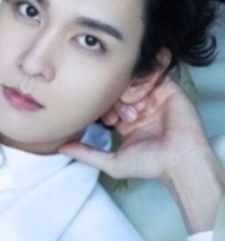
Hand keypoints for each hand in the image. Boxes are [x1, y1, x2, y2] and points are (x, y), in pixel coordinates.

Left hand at [62, 78, 224, 232]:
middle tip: (119, 116)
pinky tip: (143, 102)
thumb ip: (86, 153)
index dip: (104, 106)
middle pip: (117, 88)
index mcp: (127, 120)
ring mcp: (153, 96)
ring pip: (132, 81)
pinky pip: (151, 75)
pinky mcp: (168, 89)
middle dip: (115, 100)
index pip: (107, 101)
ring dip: (129, 94)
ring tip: (135, 112)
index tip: (108, 120)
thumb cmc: (149, 165)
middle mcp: (139, 105)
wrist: (179, 162)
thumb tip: (61, 148)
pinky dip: (143, 86)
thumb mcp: (111, 161)